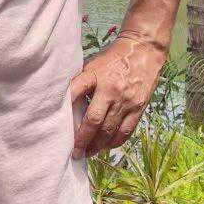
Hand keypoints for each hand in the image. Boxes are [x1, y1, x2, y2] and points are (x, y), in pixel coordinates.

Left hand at [68, 28, 165, 155]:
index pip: (75, 94)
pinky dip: (114, 142)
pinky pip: (126, 131)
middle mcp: (112, 90)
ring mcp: (127, 101)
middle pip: (94, 121)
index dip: (66, 112)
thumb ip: (80, 83)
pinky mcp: (139, 108)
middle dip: (83, 140)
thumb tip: (64, 104)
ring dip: (98, 145)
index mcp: (96, 76)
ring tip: (88, 153)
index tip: (59, 128)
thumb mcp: (92, 65)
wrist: (143, 50)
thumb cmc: (112, 59)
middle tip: (75, 152)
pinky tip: (106, 146)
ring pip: (110, 130)